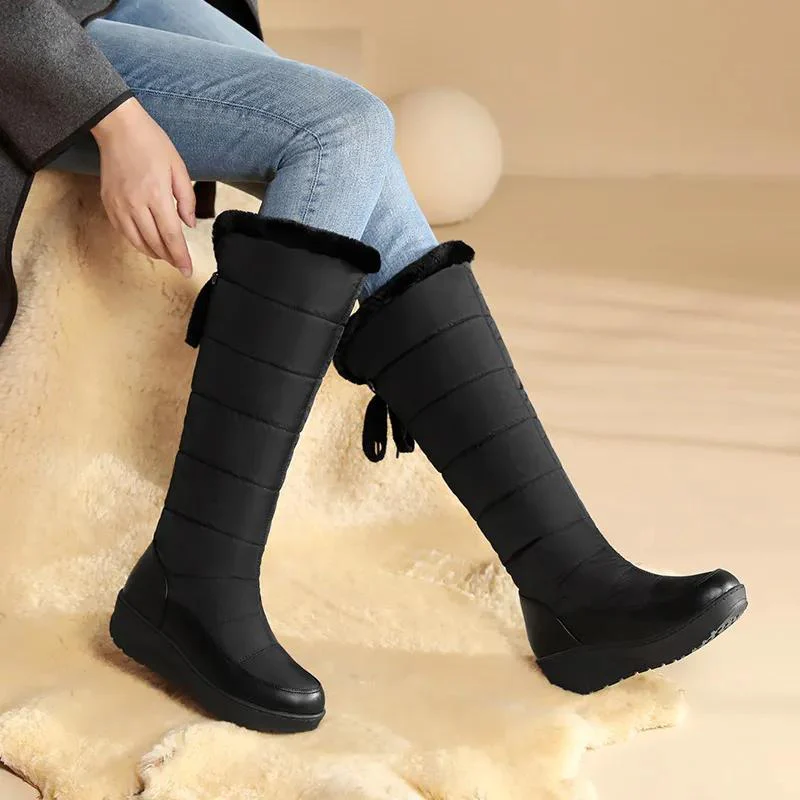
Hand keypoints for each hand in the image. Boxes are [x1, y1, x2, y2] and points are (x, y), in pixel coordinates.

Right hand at [91, 97, 194, 276]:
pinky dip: (136, 242)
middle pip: (155, 243)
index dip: (180, 257)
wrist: (118, 127)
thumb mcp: (178, 168)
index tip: (187, 270)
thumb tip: (189, 225)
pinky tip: (147, 242)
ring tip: (166, 255)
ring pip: (137, 241)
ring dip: (153, 253)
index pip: (171, 236)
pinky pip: (123, 232)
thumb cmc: (152, 144)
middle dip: (169, 258)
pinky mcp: (108, 203)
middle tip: (180, 264)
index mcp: (157, 195)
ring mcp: (119, 205)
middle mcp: (136, 204)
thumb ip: (186, 199)